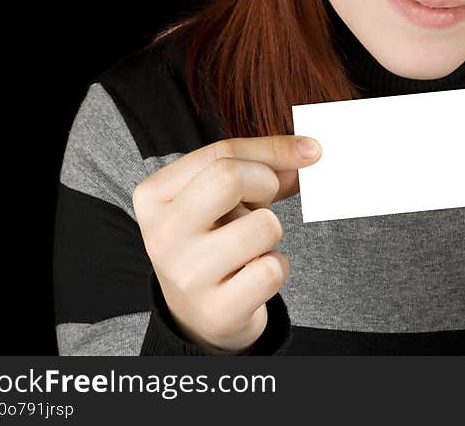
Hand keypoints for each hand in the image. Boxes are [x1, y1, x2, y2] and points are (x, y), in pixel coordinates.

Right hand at [132, 135, 321, 353]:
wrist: (196, 314)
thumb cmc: (212, 240)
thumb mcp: (221, 197)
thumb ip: (260, 167)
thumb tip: (306, 152)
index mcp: (155, 196)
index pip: (222, 153)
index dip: (273, 150)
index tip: (309, 150)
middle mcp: (163, 234)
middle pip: (230, 178)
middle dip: (265, 183)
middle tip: (263, 202)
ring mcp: (187, 275)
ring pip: (264, 226)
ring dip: (272, 232)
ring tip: (251, 245)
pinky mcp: (217, 310)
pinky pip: (273, 269)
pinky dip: (277, 267)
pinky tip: (255, 276)